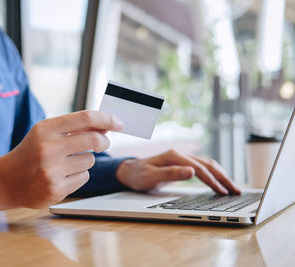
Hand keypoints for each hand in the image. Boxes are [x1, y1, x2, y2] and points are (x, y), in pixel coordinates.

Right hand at [0, 110, 123, 213]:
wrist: (6, 180)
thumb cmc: (31, 153)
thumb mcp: (45, 133)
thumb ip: (72, 127)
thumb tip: (105, 124)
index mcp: (46, 129)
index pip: (85, 117)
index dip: (107, 118)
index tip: (118, 122)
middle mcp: (48, 148)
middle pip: (94, 139)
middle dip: (104, 140)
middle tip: (102, 142)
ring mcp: (52, 170)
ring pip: (90, 160)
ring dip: (85, 160)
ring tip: (66, 163)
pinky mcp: (56, 189)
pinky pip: (84, 177)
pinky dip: (79, 175)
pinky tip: (62, 176)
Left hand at [116, 149, 240, 194]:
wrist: (129, 171)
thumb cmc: (138, 175)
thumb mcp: (151, 177)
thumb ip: (170, 174)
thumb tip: (191, 171)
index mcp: (174, 156)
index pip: (199, 168)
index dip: (212, 181)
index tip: (223, 192)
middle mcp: (180, 154)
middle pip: (207, 165)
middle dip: (223, 178)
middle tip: (236, 191)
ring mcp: (181, 158)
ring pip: (207, 164)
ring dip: (221, 175)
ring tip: (233, 188)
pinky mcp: (182, 164)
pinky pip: (202, 167)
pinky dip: (214, 174)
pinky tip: (220, 181)